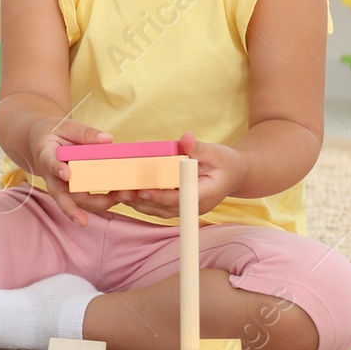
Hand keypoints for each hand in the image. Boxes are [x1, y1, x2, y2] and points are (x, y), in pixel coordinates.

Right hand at [27, 116, 121, 227]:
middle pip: (59, 194)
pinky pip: (82, 199)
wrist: (41, 142)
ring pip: (73, 201)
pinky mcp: (70, 190)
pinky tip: (115, 199)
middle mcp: (51, 175)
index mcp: (46, 154)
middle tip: (82, 221)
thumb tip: (108, 140)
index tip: (67, 175)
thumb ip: (85, 133)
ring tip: (114, 201)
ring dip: (93, 205)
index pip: (50, 162)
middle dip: (70, 209)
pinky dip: (99, 202)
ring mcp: (60, 185)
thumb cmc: (54, 133)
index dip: (57, 169)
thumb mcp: (66, 126)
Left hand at [101, 131, 244, 219]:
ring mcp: (185, 209)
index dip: (161, 197)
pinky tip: (125, 193)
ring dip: (137, 203)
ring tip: (116, 193)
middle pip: (164, 208)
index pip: (180, 199)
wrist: (234, 175)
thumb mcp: (216, 151)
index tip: (143, 191)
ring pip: (158, 210)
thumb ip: (198, 147)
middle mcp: (194, 207)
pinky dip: (142, 202)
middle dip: (141, 200)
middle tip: (119, 191)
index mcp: (205, 194)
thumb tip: (185, 139)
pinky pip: (157, 207)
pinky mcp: (177, 206)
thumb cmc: (226, 162)